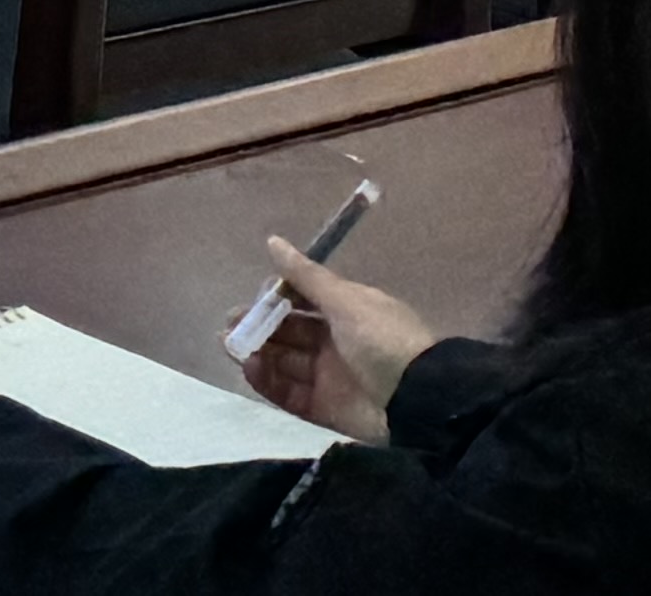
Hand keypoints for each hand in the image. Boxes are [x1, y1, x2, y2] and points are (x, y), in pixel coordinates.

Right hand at [243, 243, 434, 441]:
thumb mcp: (346, 301)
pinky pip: (289, 393)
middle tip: (230, 326)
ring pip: (284, 361)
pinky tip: (251, 368)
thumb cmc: (384, 340)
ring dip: (257, 352)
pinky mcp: (325, 409)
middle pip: (289, 332)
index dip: (276, 299)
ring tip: (233, 346)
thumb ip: (305, 276)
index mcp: (346, 313)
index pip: (302, 301)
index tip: (255, 299)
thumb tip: (272, 241)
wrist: (420, 401)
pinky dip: (268, 381)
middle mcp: (336, 343)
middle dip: (259, 326)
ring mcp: (330, 377)